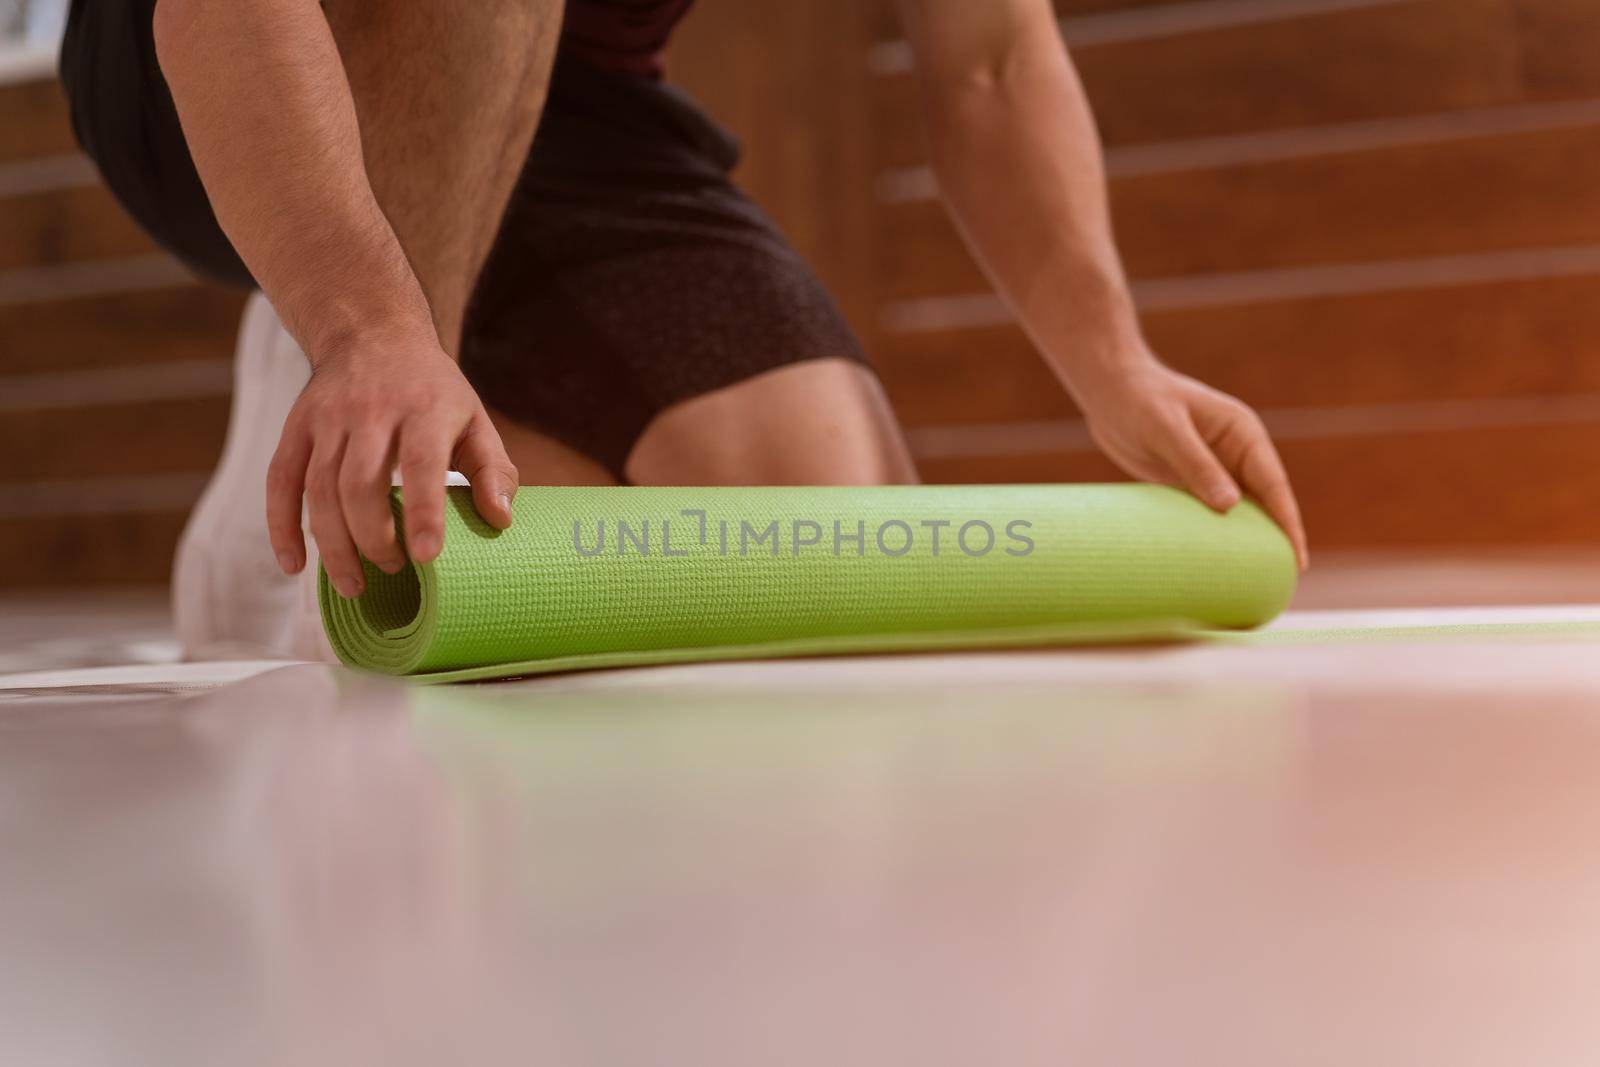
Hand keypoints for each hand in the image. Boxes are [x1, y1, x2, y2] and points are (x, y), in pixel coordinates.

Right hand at [266, 324, 519, 596]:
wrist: (371, 334)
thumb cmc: (433, 392)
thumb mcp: (474, 419)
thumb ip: (493, 469)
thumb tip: (501, 520)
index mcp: (424, 408)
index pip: (422, 463)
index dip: (423, 512)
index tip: (428, 556)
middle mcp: (371, 411)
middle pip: (360, 483)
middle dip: (374, 537)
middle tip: (395, 569)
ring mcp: (328, 419)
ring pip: (319, 488)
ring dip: (333, 545)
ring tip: (354, 584)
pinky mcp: (296, 428)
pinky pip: (280, 481)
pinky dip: (281, 526)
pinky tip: (294, 565)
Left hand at [1078, 361, 1308, 569]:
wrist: (1108, 392)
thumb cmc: (1139, 400)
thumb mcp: (1166, 430)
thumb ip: (1196, 464)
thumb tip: (1231, 506)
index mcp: (1243, 433)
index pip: (1273, 483)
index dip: (1286, 521)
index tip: (1296, 557)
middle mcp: (1235, 453)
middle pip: (1263, 503)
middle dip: (1274, 539)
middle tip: (1283, 582)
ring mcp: (1214, 469)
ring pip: (1238, 512)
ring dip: (1245, 542)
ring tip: (1254, 581)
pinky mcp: (1190, 482)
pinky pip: (1209, 514)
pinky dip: (1215, 537)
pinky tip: (1215, 564)